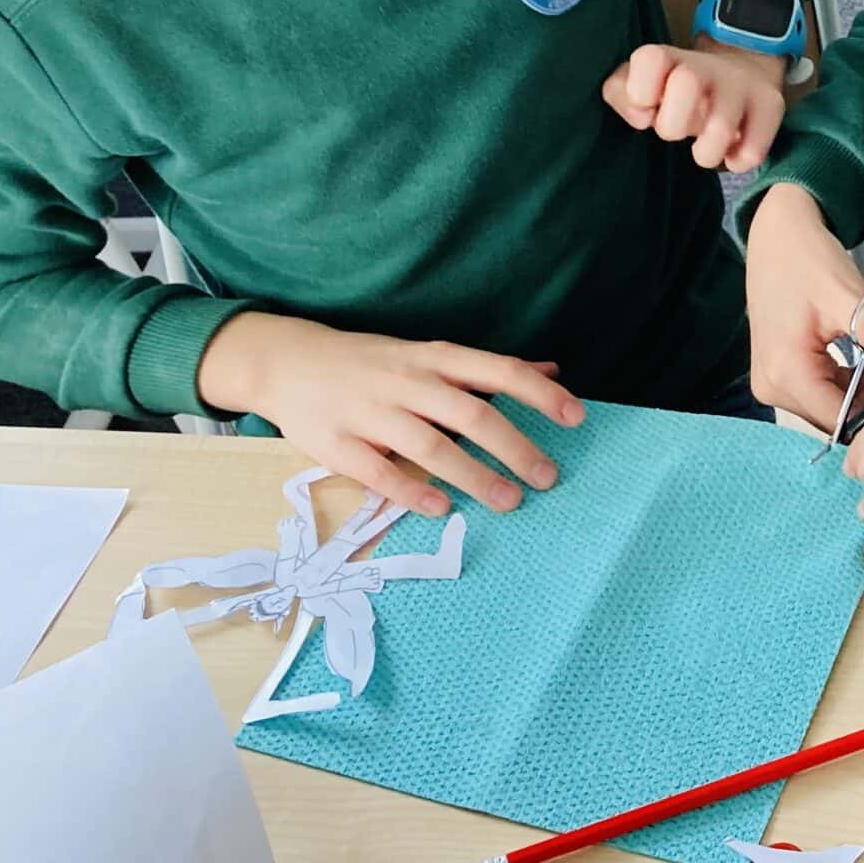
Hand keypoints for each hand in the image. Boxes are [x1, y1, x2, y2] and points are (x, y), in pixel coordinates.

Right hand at [196, 310, 581, 515]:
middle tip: (548, 478)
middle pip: (470, 413)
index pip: (497, 371)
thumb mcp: (430, 354)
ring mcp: (369, 411)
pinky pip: (376, 471)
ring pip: (429, 445)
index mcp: (434, 357)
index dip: (540, 393)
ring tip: (509, 501)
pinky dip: (410, 491)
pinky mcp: (335, 443)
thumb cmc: (372, 362)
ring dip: (473, 475)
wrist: (287, 360)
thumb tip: (553, 370)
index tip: (577, 418)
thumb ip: (488, 369)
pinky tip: (440, 508)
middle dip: (514, 447)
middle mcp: (407, 380)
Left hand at [600, 40, 787, 172]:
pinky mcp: (771, 105)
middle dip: (673, 124)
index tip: (649, 107)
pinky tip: (731, 152)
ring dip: (706, 152)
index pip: (650, 59)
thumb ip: (621, 94)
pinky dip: (737, 161)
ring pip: (721, 127)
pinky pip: (752, 151)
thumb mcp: (642, 85)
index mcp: (670, 58)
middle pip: (686, 83)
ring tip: (705, 148)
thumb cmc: (678, 91)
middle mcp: (708, 65)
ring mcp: (742, 84)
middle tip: (678, 129)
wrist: (742, 72)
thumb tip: (641, 115)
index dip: (641, 92)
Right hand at [743, 183, 863, 428]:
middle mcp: (773, 388)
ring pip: (834, 408)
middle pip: (839, 418)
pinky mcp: (779, 377)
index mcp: (787, 373)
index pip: (844, 422)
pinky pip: (823, 394)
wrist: (778, 238)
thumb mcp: (844, 291)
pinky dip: (850, 379)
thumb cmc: (807, 260)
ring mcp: (773, 384)